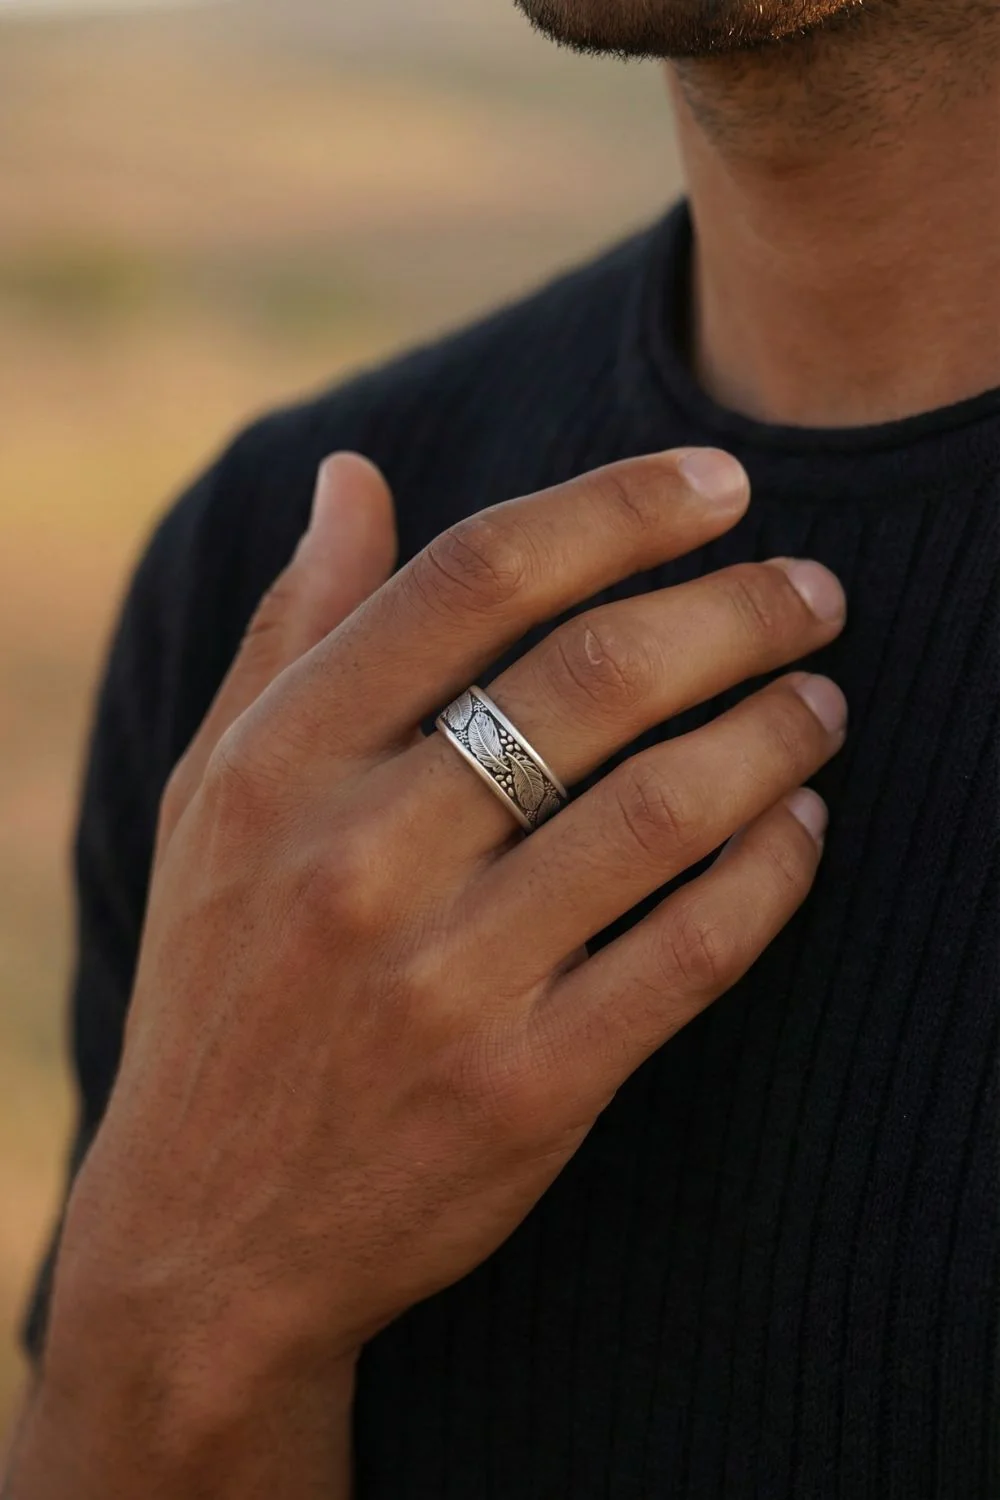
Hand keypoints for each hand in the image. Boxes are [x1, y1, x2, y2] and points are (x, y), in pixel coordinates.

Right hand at [16, 447, 846, 1495]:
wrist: (210, 1232)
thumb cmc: (224, 982)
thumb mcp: (215, 796)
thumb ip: (293, 630)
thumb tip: (352, 477)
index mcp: (281, 763)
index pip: (475, 577)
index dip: (618, 508)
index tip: (719, 483)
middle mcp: (357, 859)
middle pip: (595, 677)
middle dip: (736, 608)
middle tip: (811, 589)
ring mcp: (446, 981)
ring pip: (665, 807)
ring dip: (776, 730)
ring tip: (823, 696)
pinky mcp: (528, 1089)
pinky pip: (692, 950)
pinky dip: (773, 870)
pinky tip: (803, 822)